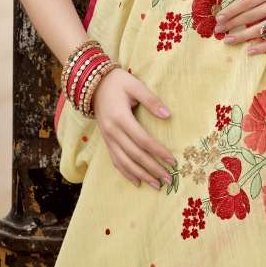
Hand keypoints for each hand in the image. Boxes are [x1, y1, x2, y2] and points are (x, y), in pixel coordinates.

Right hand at [91, 67, 178, 189]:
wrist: (93, 84)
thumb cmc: (117, 82)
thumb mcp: (135, 85)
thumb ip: (151, 100)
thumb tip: (168, 115)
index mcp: (121, 118)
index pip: (143, 140)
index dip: (158, 151)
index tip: (172, 160)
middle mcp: (112, 132)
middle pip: (135, 155)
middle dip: (153, 168)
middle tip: (169, 179)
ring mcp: (107, 138)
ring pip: (125, 162)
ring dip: (141, 175)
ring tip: (157, 185)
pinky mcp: (106, 141)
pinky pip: (115, 161)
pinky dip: (126, 173)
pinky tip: (137, 181)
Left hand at [212, 0, 265, 54]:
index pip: (248, 1)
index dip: (232, 11)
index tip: (219, 18)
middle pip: (252, 16)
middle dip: (233, 24)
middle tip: (218, 30)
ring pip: (262, 29)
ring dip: (244, 37)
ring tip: (229, 40)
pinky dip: (264, 46)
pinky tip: (251, 50)